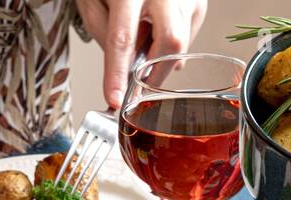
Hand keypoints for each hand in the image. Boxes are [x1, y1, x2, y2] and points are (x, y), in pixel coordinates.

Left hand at [77, 0, 208, 108]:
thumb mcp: (93, 0)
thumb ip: (103, 32)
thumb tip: (124, 68)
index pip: (123, 37)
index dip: (118, 72)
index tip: (115, 98)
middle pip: (169, 42)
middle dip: (155, 72)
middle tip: (140, 85)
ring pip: (180, 43)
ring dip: (161, 56)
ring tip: (146, 41)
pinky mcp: (198, 2)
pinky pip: (188, 36)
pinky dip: (171, 44)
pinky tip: (158, 30)